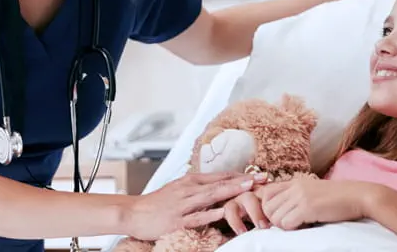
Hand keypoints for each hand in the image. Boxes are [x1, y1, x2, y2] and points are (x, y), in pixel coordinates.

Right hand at [124, 172, 262, 240]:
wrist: (132, 212)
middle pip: (220, 183)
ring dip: (231, 191)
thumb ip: (198, 188)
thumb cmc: (156, 204)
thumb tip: (219, 186)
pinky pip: (197, 217)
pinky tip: (224, 212)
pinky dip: (211, 214)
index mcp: (189, 182)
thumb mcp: (177, 190)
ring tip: (249, 188)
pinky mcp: (177, 221)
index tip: (260, 175)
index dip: (241, 175)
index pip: (220, 176)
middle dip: (243, 181)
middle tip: (264, 178)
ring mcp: (182, 205)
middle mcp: (187, 190)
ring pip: (211, 196)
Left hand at [256, 177, 380, 229]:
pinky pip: (286, 223)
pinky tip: (304, 226)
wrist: (360, 196)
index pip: (265, 193)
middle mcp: (295, 187)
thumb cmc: (339, 198)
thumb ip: (296, 196)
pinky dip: (292, 228)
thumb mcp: (313, 191)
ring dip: (284, 225)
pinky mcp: (308, 208)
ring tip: (298, 225)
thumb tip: (280, 210)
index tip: (279, 217)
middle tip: (288, 224)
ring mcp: (301, 197)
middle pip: (266, 206)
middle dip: (273, 219)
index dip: (267, 208)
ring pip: (275, 217)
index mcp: (295, 182)